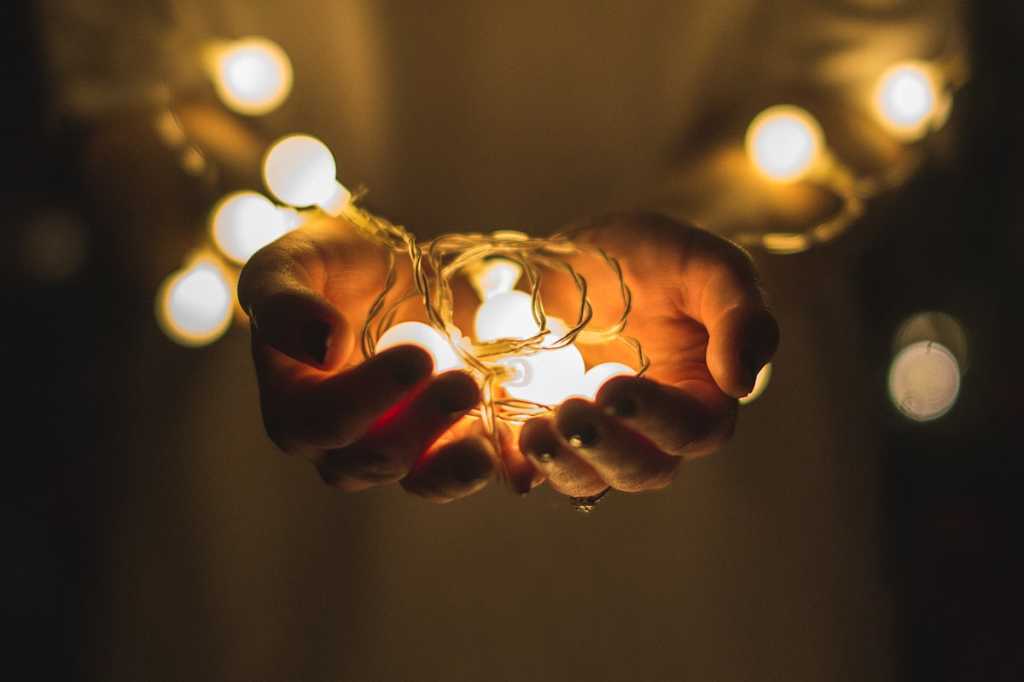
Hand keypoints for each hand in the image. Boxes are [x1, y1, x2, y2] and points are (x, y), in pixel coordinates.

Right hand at [238, 216, 495, 501]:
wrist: (389, 272)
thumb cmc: (330, 266)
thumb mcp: (293, 262)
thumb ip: (285, 302)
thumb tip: (322, 347)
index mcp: (292, 403)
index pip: (318, 423)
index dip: (366, 399)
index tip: (417, 357)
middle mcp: (336, 442)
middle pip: (369, 461)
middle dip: (420, 426)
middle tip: (465, 382)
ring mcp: (393, 450)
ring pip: (418, 480)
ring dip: (455, 464)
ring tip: (488, 441)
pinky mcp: (441, 447)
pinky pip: (464, 473)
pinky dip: (493, 469)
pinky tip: (517, 459)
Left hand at [517, 212, 779, 496]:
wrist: (592, 253)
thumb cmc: (662, 257)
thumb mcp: (709, 266)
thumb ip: (741, 316)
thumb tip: (740, 383)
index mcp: (700, 398)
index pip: (693, 430)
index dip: (658, 420)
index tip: (617, 389)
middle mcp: (649, 430)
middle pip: (639, 469)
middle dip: (604, 451)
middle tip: (571, 416)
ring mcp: (595, 434)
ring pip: (585, 477)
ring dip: (560, 465)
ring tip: (532, 434)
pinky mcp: (545, 426)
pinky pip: (532, 463)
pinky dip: (515, 464)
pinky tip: (499, 452)